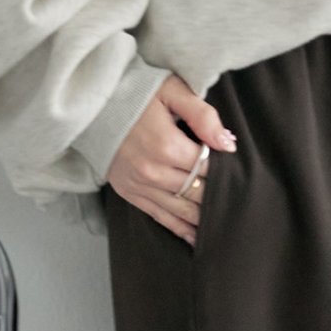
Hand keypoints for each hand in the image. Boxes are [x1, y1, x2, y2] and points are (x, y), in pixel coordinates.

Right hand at [107, 75, 237, 245]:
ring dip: (204, 219)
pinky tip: (197, 239)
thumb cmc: (136, 91)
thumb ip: (202, 115)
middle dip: (218, 198)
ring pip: (182, 211)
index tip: (235, 173)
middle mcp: (153, 171)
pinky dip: (181, 229)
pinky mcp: (129, 192)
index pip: (208, 168)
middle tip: (238, 204)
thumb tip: (228, 144)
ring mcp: (140, 185)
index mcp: (167, 145)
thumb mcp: (172, 91)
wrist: (93, 102)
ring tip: (225, 227)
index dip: (224, 171)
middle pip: (198, 193)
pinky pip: (160, 217)